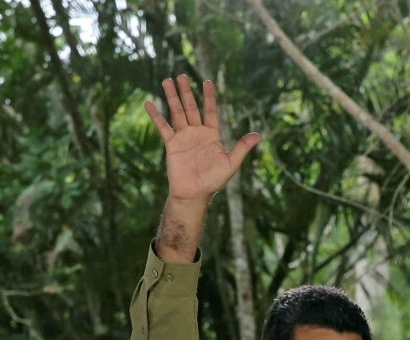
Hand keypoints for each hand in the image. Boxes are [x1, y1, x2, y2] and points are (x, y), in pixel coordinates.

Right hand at [144, 74, 261, 205]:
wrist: (194, 194)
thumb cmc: (214, 181)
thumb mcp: (231, 163)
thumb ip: (242, 147)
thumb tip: (259, 135)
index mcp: (211, 135)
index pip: (210, 111)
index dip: (209, 97)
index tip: (207, 81)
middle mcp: (196, 133)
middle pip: (191, 107)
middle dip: (187, 91)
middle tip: (181, 75)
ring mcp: (183, 137)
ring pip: (177, 112)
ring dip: (172, 97)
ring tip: (167, 80)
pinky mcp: (171, 144)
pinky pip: (163, 127)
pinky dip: (156, 115)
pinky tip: (149, 103)